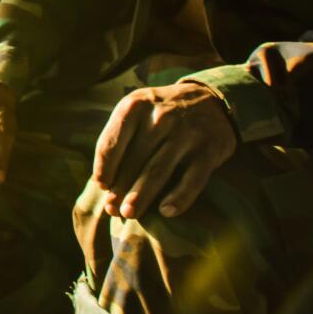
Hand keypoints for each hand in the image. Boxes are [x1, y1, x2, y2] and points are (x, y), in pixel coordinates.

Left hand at [92, 81, 237, 219]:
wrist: (211, 100)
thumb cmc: (161, 112)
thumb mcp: (137, 110)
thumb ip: (120, 138)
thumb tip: (104, 183)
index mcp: (136, 105)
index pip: (112, 141)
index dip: (104, 167)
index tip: (102, 186)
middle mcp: (160, 117)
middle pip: (134, 160)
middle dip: (121, 188)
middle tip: (112, 209)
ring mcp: (186, 133)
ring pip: (158, 171)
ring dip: (141, 195)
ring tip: (129, 214)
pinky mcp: (210, 150)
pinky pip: (192, 180)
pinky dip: (179, 198)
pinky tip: (166, 212)